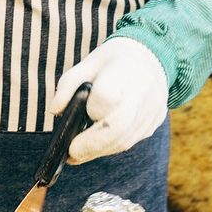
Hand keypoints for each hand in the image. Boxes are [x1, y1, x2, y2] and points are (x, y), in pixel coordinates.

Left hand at [50, 37, 167, 164]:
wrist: (150, 57)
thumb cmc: (110, 63)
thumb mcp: (85, 65)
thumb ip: (67, 86)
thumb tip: (55, 111)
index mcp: (124, 73)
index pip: (106, 98)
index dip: (91, 112)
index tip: (75, 121)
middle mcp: (143, 93)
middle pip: (118, 128)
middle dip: (91, 145)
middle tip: (71, 154)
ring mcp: (152, 109)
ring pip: (125, 141)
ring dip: (99, 150)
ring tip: (78, 152)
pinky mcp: (156, 121)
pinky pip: (131, 140)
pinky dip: (110, 146)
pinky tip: (96, 144)